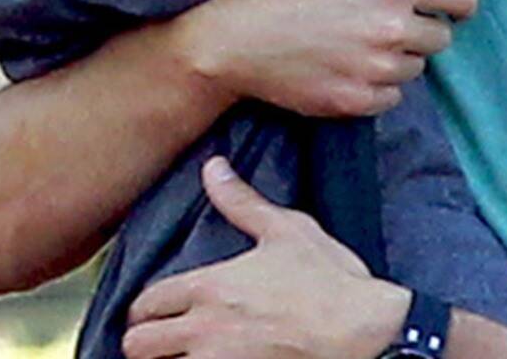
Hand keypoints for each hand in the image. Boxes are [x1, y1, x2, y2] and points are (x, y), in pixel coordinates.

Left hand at [123, 156, 408, 358]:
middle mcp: (205, 330)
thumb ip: (241, 202)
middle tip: (162, 340)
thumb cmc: (329, 279)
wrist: (368, 331)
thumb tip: (212, 167)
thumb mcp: (286, 229)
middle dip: (145, 341)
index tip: (155, 311)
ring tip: (183, 355)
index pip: (146, 303)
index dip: (146, 308)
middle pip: (137, 346)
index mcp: (210, 287)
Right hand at [176, 0, 473, 117]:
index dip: (458, 0)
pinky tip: (345, 65)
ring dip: (396, 57)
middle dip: (421, 29)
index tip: (446, 4)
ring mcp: (375, 68)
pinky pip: (390, 97)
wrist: (235, 35)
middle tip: (385, 21)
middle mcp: (392, 28)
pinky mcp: (357, 101)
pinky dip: (376, 85)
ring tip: (356, 41)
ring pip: (414, 68)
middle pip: (441, 37)